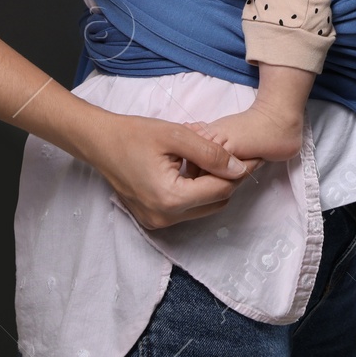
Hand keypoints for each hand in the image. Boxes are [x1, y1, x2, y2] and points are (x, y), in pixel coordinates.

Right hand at [83, 112, 259, 229]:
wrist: (99, 142)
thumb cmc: (134, 134)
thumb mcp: (176, 135)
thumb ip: (210, 152)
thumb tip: (239, 167)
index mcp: (170, 199)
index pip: (220, 189)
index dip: (241, 171)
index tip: (256, 155)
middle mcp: (164, 218)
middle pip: (216, 202)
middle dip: (229, 180)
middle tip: (237, 156)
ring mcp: (157, 222)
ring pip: (204, 207)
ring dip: (213, 186)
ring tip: (214, 159)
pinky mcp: (153, 219)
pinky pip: (187, 209)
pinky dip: (196, 192)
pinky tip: (194, 169)